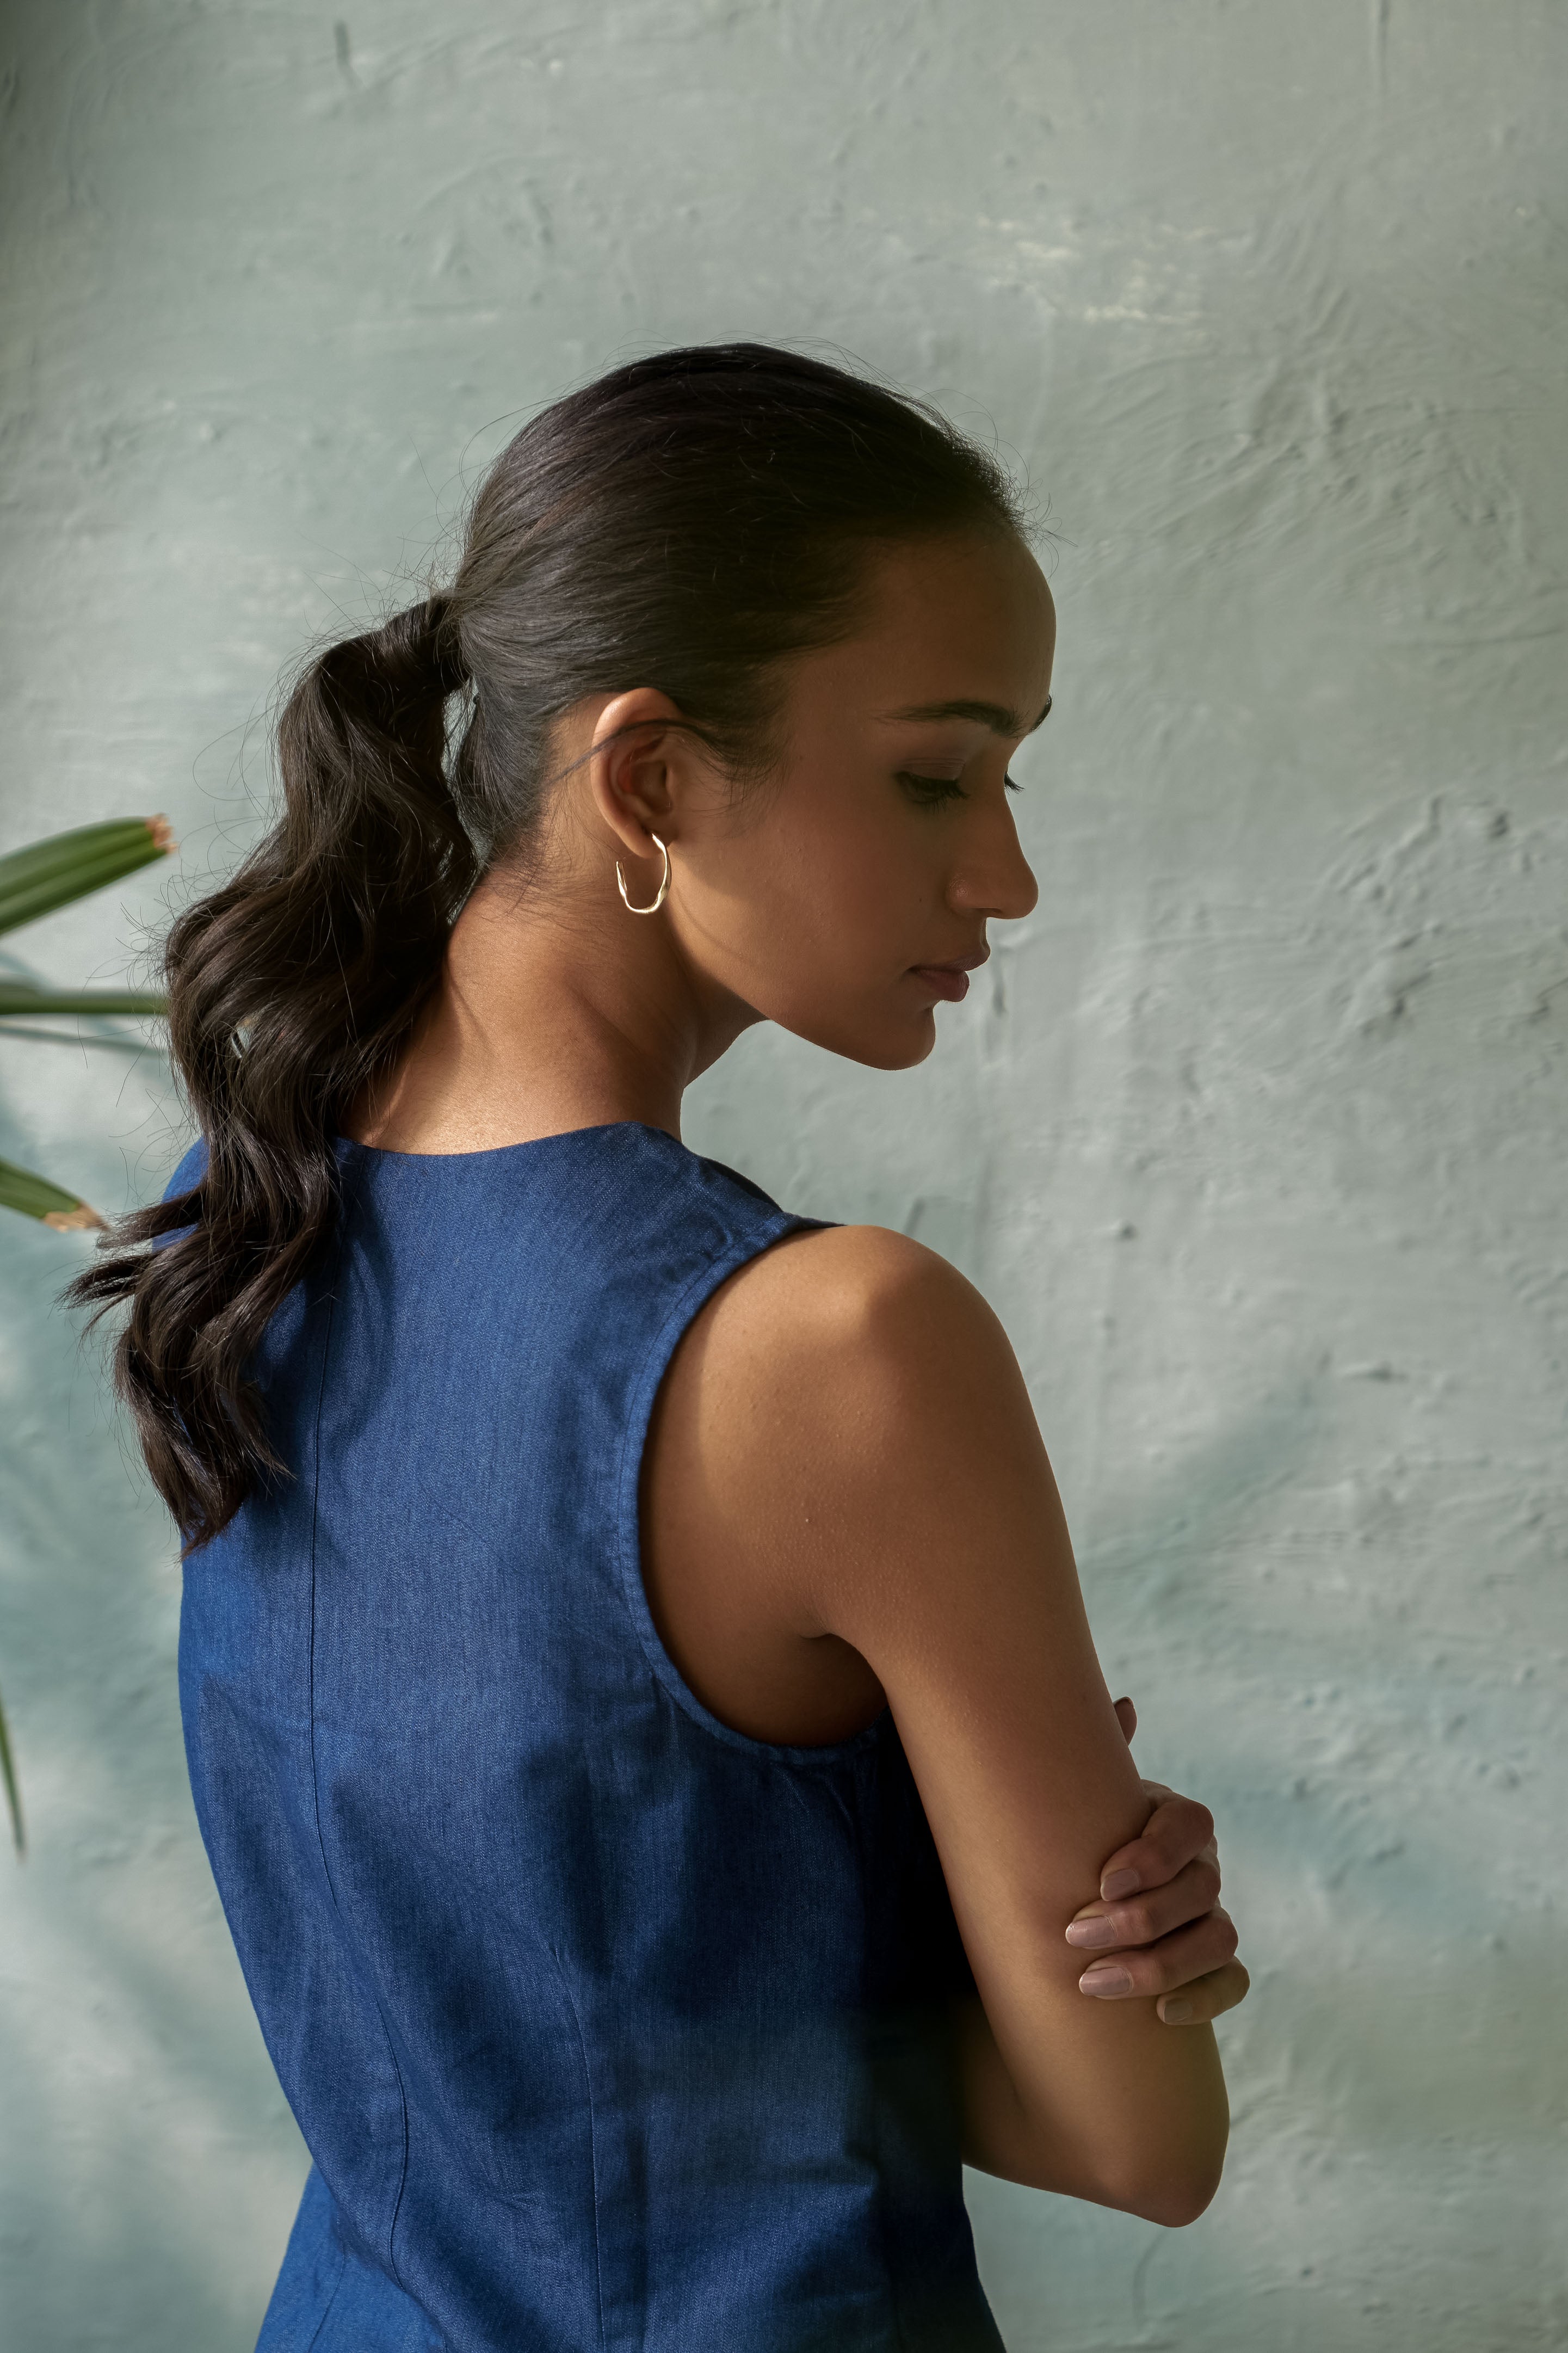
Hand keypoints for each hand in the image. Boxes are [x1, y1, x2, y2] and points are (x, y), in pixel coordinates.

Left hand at [1066, 1696, 1249, 2026]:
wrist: (1069, 1904)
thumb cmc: (1071, 1841)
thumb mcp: (1074, 1799)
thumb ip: (1091, 1754)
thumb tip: (1125, 1705)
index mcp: (1174, 1820)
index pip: (1190, 1825)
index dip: (1154, 1854)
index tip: (1103, 1880)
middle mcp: (1203, 1867)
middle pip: (1201, 1889)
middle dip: (1140, 1918)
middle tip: (1075, 1933)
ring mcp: (1213, 1918)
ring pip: (1218, 1940)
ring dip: (1160, 1964)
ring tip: (1093, 1981)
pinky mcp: (1214, 1968)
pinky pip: (1231, 1983)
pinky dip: (1202, 1998)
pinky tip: (1159, 2014)